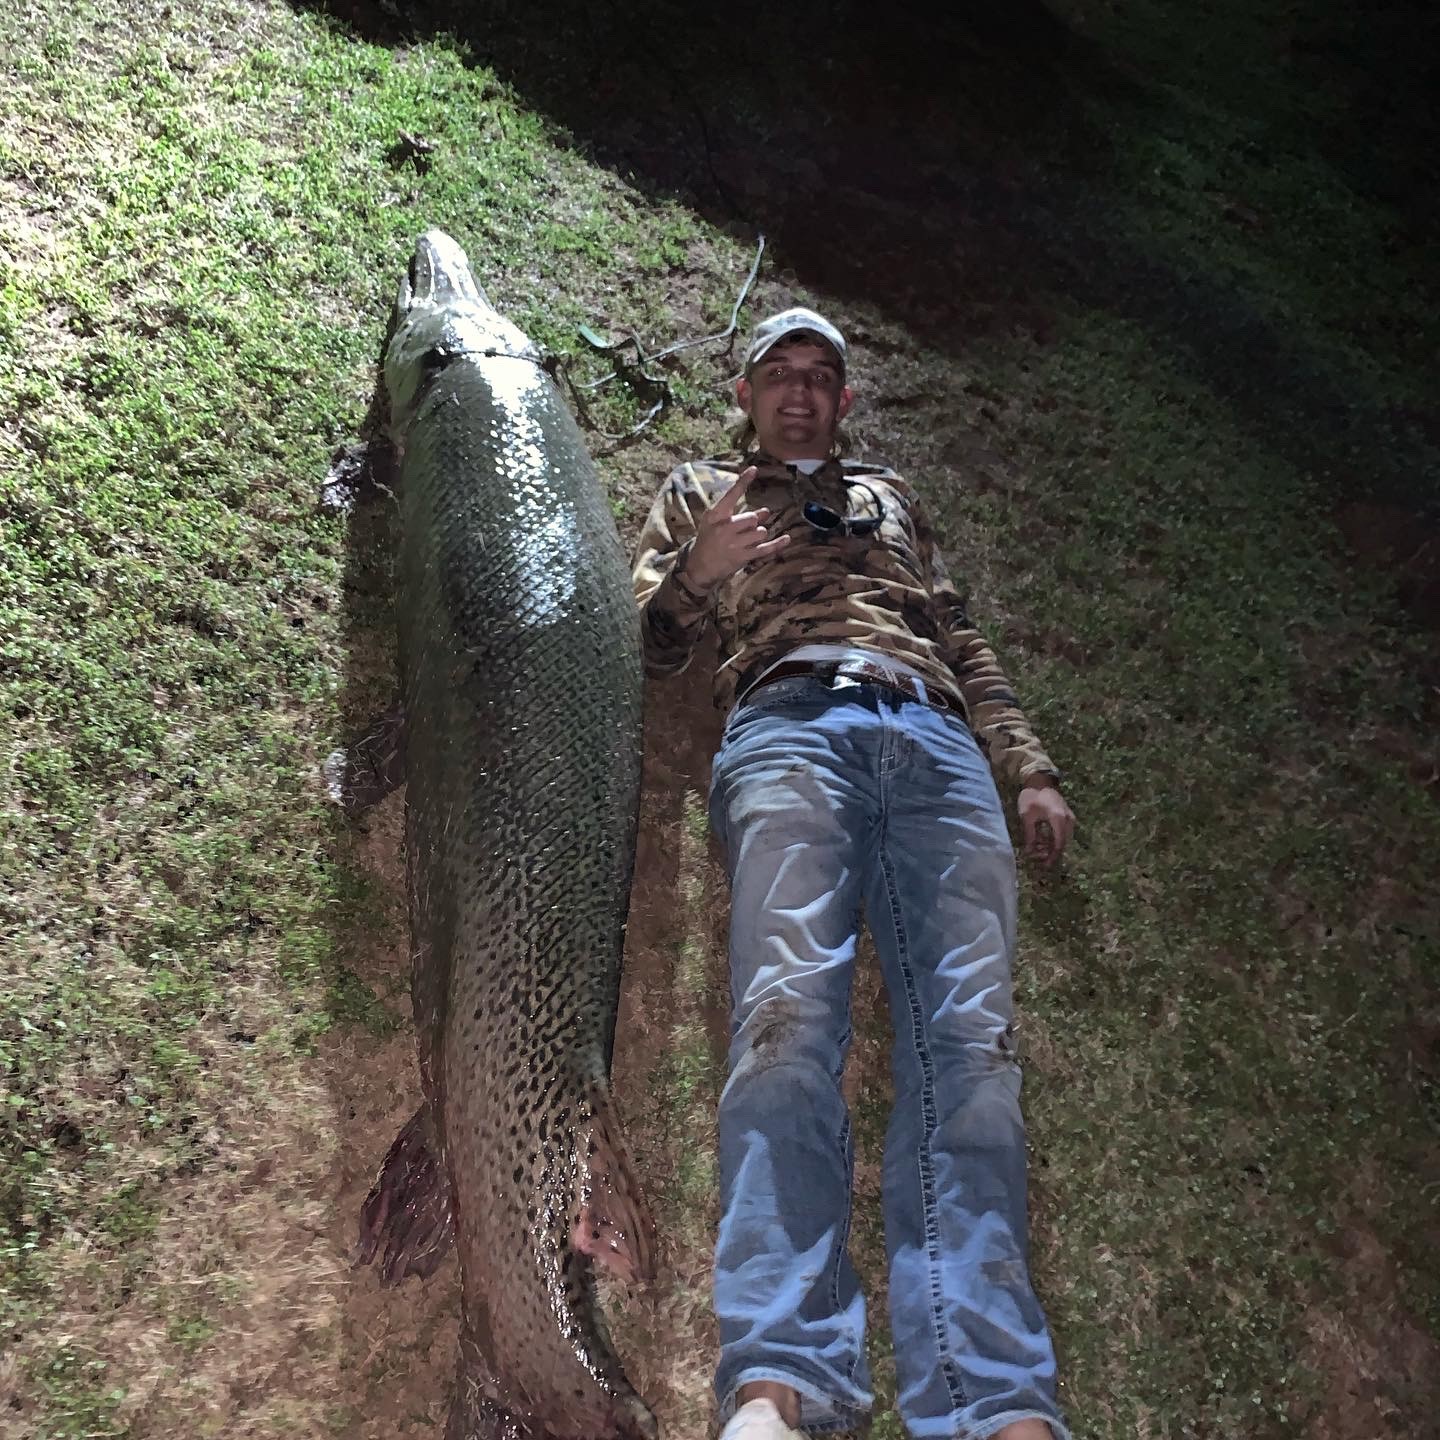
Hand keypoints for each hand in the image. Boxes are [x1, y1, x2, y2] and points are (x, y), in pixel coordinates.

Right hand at [683, 466, 790, 590]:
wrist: (700, 565)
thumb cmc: (709, 539)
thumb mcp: (716, 523)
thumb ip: (740, 514)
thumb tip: (766, 511)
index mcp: (715, 515)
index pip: (731, 495)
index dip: (743, 482)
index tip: (754, 469)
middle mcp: (724, 528)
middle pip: (752, 518)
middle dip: (752, 523)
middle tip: (742, 530)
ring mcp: (734, 543)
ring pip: (760, 533)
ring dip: (757, 535)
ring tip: (745, 541)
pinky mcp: (742, 556)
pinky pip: (765, 548)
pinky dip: (778, 544)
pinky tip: (787, 539)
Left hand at [1017, 778, 1074, 868]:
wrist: (1039, 779)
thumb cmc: (1031, 796)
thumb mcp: (1027, 817)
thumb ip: (1030, 836)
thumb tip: (1029, 852)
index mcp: (1059, 820)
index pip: (1059, 845)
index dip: (1052, 857)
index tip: (1044, 865)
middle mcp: (1068, 820)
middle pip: (1063, 843)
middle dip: (1050, 852)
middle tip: (1036, 856)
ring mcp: (1069, 817)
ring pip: (1063, 838)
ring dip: (1051, 845)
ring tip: (1036, 847)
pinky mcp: (1067, 816)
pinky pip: (1062, 832)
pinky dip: (1053, 838)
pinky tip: (1042, 839)